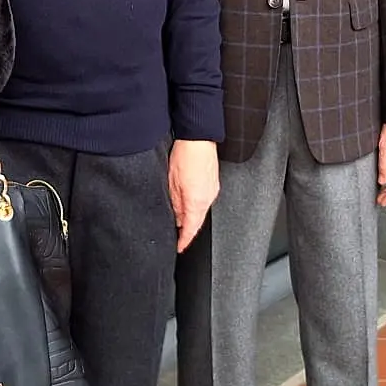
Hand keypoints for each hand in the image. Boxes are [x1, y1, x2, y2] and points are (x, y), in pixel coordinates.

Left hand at [167, 138, 219, 252]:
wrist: (199, 137)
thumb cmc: (185, 155)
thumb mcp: (172, 182)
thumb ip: (175, 203)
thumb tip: (176, 217)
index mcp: (197, 201)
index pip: (191, 228)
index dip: (184, 241)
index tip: (179, 247)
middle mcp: (208, 198)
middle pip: (197, 221)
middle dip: (187, 230)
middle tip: (177, 237)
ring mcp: (212, 190)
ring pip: (201, 211)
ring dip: (190, 217)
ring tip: (179, 221)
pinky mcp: (213, 183)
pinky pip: (204, 201)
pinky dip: (195, 207)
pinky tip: (187, 203)